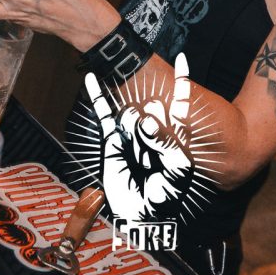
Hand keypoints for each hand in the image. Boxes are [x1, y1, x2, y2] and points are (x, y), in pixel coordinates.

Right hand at [85, 53, 194, 222]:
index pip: (179, 102)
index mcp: (175, 132)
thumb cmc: (166, 194)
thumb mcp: (178, 170)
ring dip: (135, 129)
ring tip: (142, 159)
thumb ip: (167, 143)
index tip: (183, 60)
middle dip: (152, 123)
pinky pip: (105, 115)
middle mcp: (152, 127)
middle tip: (153, 154)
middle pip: (151, 107)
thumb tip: (147, 122)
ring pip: (131, 113)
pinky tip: (92, 78)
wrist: (143, 215)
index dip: (182, 80)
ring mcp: (132, 131)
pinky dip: (97, 96)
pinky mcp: (113, 139)